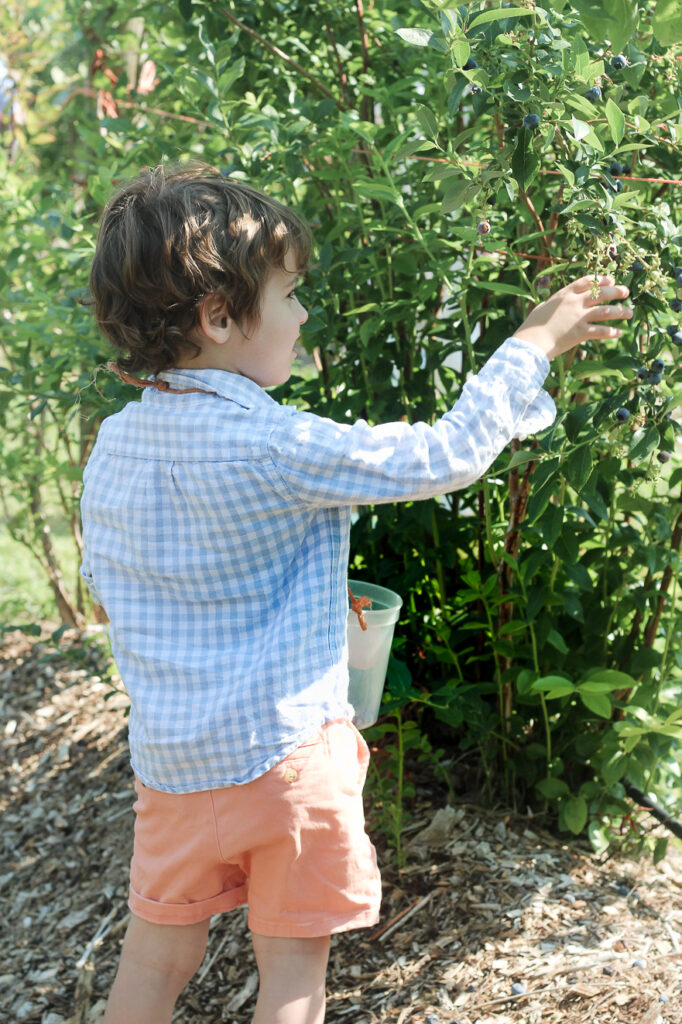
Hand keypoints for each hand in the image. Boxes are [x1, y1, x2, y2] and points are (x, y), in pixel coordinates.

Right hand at [513, 274, 633, 359]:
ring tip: (629, 313)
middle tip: (626, 292)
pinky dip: (612, 332)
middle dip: (616, 291)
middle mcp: (574, 303)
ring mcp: (579, 317)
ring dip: (620, 311)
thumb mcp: (542, 308)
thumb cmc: (532, 326)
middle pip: (601, 293)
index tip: (611, 280)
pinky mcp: (581, 332)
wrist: (532, 341)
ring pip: (606, 311)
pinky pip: (602, 331)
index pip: (587, 282)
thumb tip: (552, 304)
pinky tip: (620, 332)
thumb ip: (552, 304)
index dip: (601, 280)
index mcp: (564, 294)